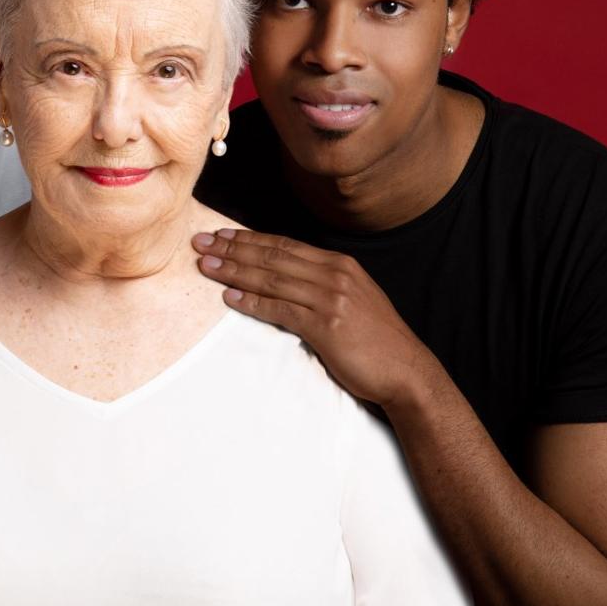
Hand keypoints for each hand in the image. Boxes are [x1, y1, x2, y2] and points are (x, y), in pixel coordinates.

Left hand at [192, 228, 437, 410]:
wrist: (406, 371)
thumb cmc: (375, 340)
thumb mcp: (351, 299)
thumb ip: (320, 284)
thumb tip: (284, 278)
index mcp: (339, 264)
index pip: (284, 245)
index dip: (249, 239)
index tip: (220, 234)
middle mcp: (334, 274)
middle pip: (272, 256)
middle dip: (232, 248)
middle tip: (200, 242)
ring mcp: (331, 298)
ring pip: (271, 279)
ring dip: (234, 271)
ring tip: (205, 266)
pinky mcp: (327, 325)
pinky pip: (280, 309)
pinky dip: (252, 302)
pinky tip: (229, 298)